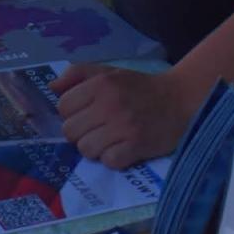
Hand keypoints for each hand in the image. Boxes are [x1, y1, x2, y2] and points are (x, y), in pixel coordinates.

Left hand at [49, 64, 207, 168]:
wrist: (181, 100)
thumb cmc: (140, 87)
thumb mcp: (109, 72)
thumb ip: (78, 74)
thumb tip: (52, 88)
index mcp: (100, 84)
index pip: (63, 107)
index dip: (72, 113)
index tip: (86, 114)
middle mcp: (109, 104)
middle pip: (70, 131)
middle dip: (81, 133)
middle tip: (97, 130)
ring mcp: (123, 127)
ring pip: (86, 149)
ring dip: (96, 148)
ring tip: (110, 140)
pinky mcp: (136, 147)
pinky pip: (108, 162)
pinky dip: (114, 159)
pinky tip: (123, 149)